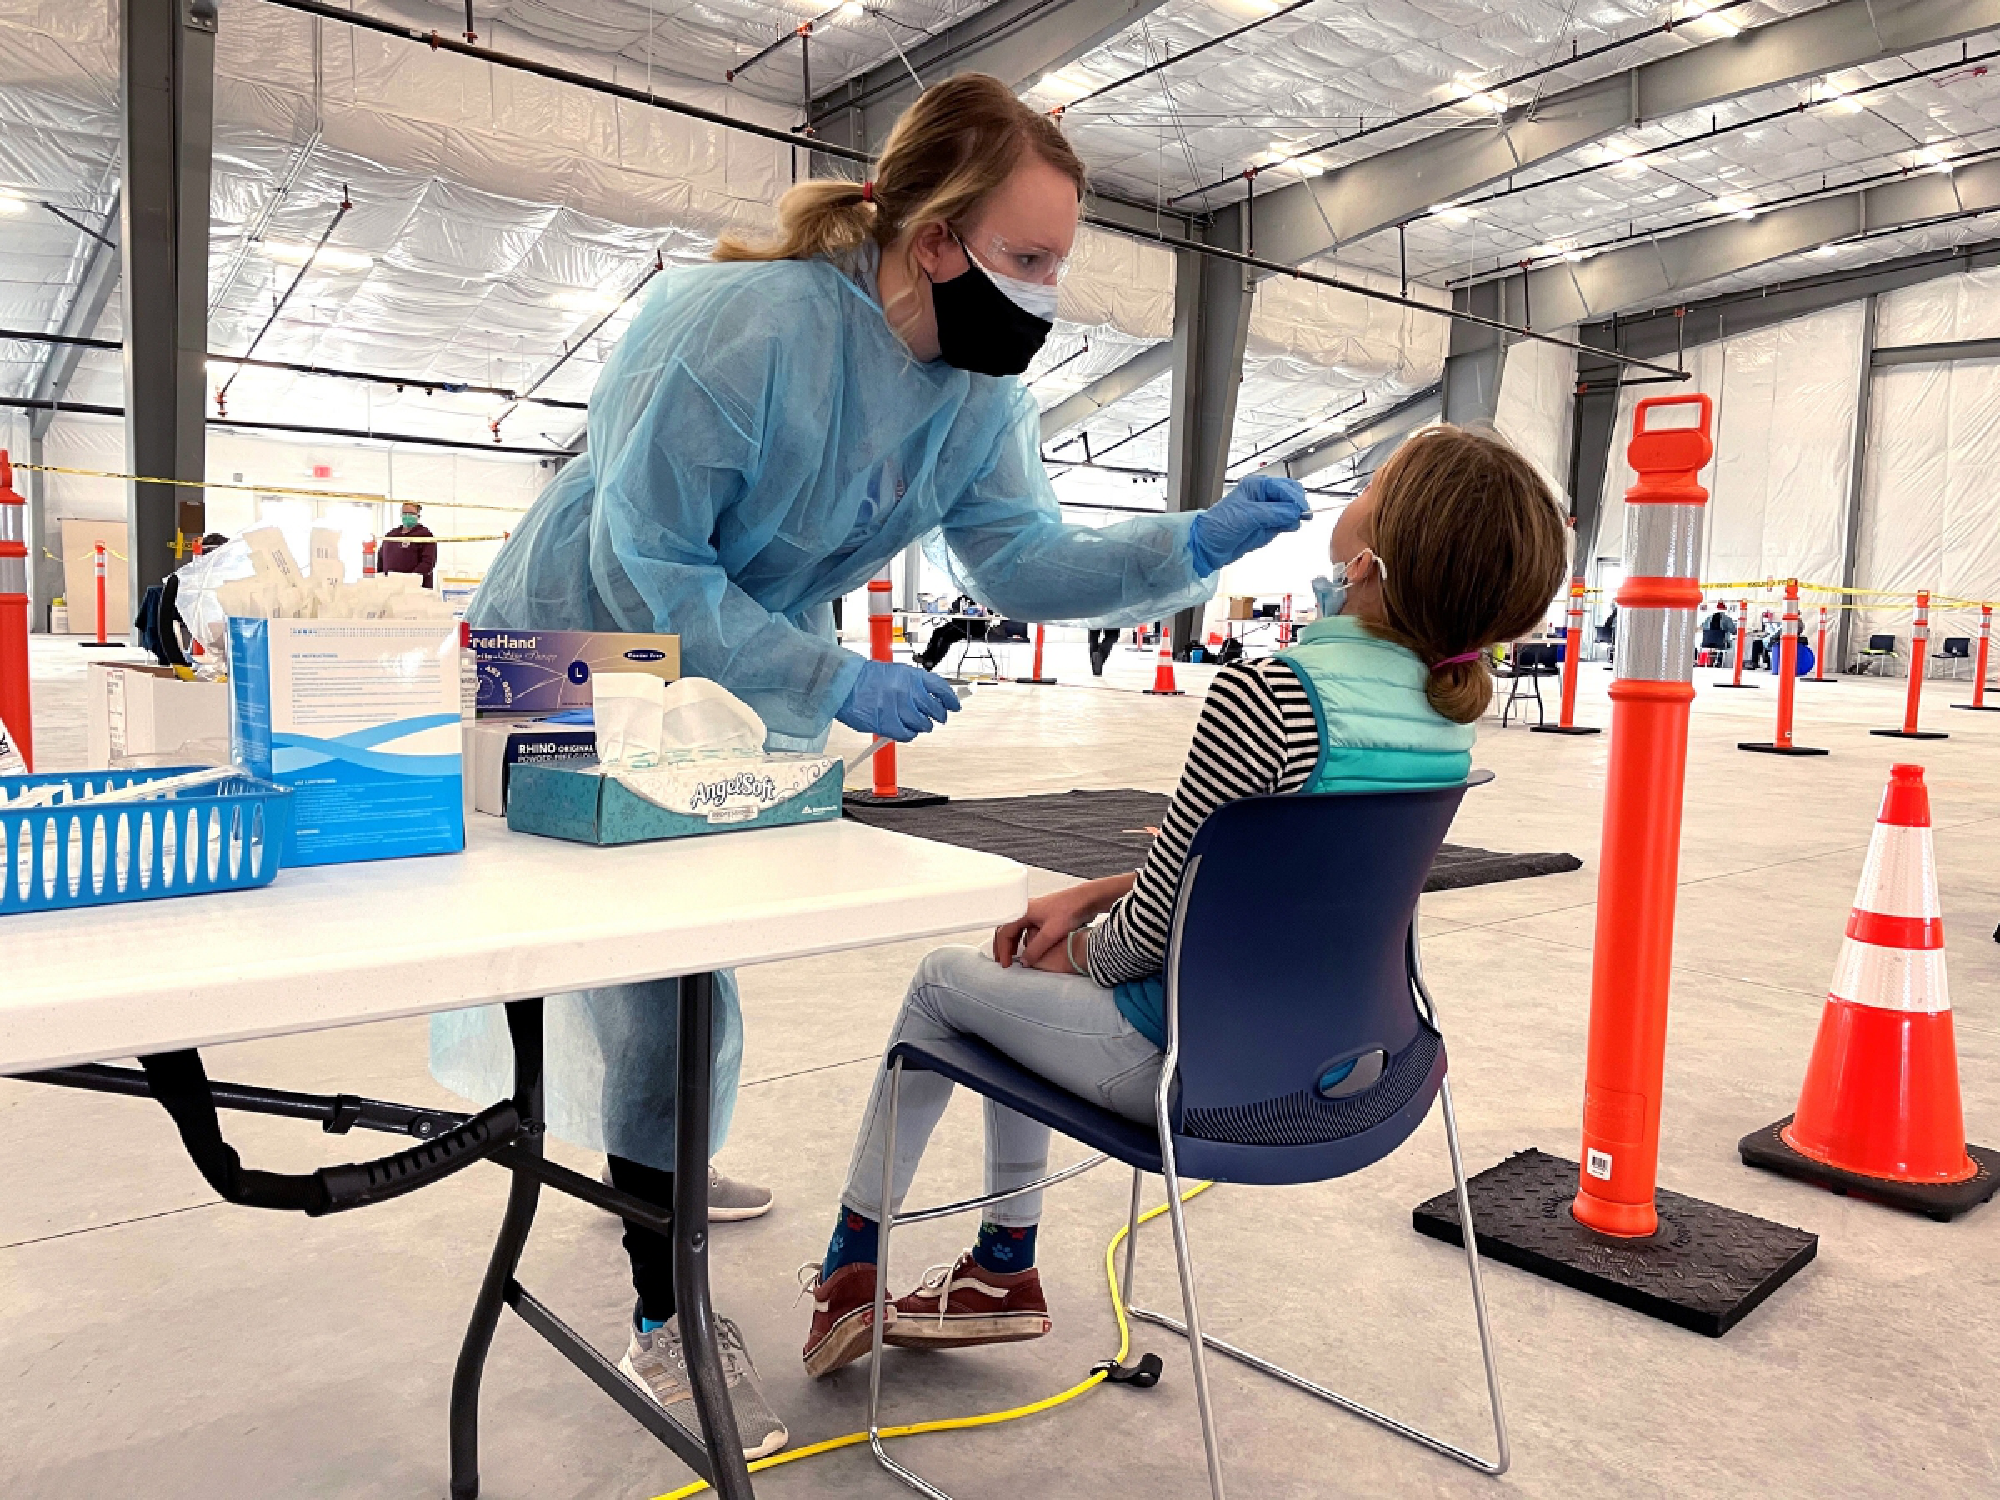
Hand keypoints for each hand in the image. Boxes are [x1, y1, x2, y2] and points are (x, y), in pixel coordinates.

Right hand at [833, 659, 961, 740]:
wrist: (843, 683)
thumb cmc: (866, 678)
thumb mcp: (896, 673)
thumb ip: (915, 684)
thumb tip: (932, 697)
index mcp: (912, 676)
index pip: (941, 689)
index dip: (951, 700)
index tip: (954, 706)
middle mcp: (908, 691)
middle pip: (935, 710)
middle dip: (938, 716)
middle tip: (935, 718)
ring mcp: (898, 708)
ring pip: (923, 725)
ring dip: (922, 726)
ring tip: (914, 723)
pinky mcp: (888, 723)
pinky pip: (907, 735)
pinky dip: (908, 734)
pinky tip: (904, 730)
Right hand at [992, 886, 1101, 970]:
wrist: (1086, 899)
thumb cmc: (1068, 911)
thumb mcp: (1051, 933)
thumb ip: (1036, 949)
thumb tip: (1023, 962)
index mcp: (1022, 912)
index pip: (1005, 933)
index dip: (1003, 950)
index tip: (1006, 964)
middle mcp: (1025, 911)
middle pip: (1007, 929)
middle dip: (1003, 946)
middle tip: (1002, 961)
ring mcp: (1034, 912)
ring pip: (1017, 929)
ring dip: (1013, 943)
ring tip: (1012, 957)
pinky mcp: (1043, 916)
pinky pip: (1026, 928)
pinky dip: (1022, 939)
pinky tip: (1027, 948)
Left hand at [1188, 475, 1310, 575]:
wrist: (1208, 547)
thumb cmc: (1219, 526)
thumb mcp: (1248, 517)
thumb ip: (1273, 513)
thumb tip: (1295, 512)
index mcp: (1257, 486)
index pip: (1284, 487)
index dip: (1295, 498)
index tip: (1302, 510)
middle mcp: (1264, 496)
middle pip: (1291, 496)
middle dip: (1296, 506)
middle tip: (1299, 518)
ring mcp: (1267, 512)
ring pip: (1291, 510)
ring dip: (1292, 518)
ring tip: (1286, 526)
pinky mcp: (1268, 526)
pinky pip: (1285, 523)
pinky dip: (1287, 526)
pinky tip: (1281, 530)